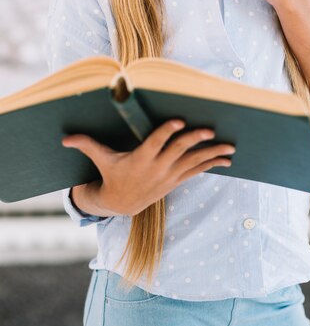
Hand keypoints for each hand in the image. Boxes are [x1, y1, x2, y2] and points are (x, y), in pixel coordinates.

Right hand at [62, 120, 234, 215]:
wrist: (122, 204)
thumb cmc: (112, 174)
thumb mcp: (101, 160)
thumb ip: (87, 144)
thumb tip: (64, 138)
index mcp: (140, 159)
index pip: (155, 143)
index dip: (167, 132)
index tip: (179, 120)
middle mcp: (157, 168)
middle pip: (178, 151)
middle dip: (194, 141)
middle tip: (209, 130)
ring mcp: (169, 176)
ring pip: (193, 162)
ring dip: (212, 154)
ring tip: (230, 147)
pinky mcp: (177, 180)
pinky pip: (197, 171)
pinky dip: (212, 164)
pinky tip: (227, 159)